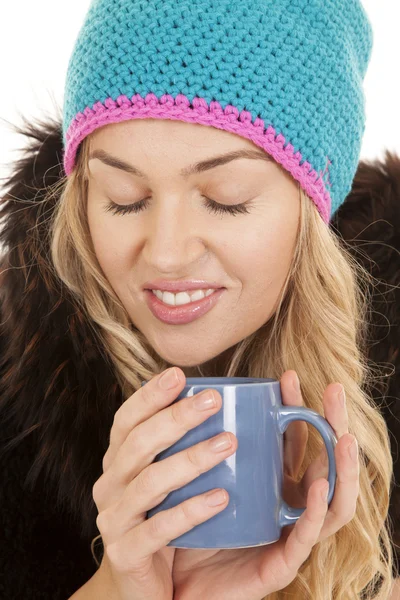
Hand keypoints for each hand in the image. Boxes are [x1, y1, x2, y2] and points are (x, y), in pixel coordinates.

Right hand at [92, 366, 246, 599]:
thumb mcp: (168, 478)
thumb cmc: (163, 517)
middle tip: (213, 400)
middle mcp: (110, 485)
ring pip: (150, 482)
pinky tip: (221, 497)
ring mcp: (114, 520)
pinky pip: (159, 528)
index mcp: (118, 461)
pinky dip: (191, 511)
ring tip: (228, 442)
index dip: (149, 395)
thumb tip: (220, 399)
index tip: (178, 374)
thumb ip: (184, 444)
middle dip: (176, 418)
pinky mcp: (127, 553)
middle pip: (138, 444)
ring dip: (190, 459)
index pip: (126, 420)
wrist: (142, 584)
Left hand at [172, 371, 359, 599]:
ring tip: (343, 437)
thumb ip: (197, 444)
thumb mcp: (193, 477)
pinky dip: (315, 512)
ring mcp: (288, 534)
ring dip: (342, 467)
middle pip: (324, 462)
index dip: (297, 407)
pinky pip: (305, 538)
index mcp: (271, 483)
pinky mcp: (280, 564)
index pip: (295, 440)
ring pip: (331, 500)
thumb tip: (190, 393)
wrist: (171, 581)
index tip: (287, 375)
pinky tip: (316, 487)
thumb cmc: (186, 524)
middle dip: (334, 425)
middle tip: (334, 391)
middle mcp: (285, 505)